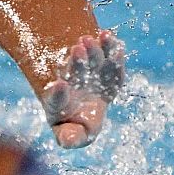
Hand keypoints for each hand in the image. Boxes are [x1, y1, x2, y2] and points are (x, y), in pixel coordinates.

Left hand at [40, 30, 125, 147]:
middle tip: (79, 48)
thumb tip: (66, 139)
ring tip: (102, 35)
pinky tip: (117, 45)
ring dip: (96, 49)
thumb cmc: (74, 128)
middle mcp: (73, 84)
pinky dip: (113, 54)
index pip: (56, 97)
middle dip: (78, 61)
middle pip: (75, 71)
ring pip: (91, 60)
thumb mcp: (71, 136)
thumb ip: (68, 137)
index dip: (58, 93)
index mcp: (60, 101)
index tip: (60, 85)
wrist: (83, 117)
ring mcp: (90, 75)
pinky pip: (110, 63)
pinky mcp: (107, 73)